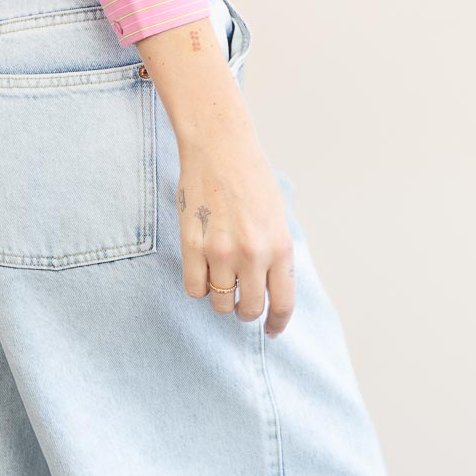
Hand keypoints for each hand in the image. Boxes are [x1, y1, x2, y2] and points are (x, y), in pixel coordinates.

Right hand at [176, 101, 295, 333]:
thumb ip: (275, 254)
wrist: (219, 145)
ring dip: (220, 297)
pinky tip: (202, 270)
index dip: (276, 323)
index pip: (282, 303)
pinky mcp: (193, 244)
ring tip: (220, 278)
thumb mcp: (277, 217)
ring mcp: (221, 250)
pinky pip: (193, 288)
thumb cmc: (250, 178)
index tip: (271, 330)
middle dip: (245, 310)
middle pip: (248, 309)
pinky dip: (198, 286)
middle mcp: (253, 253)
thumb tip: (269, 290)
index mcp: (280, 246)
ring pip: (219, 303)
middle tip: (241, 300)